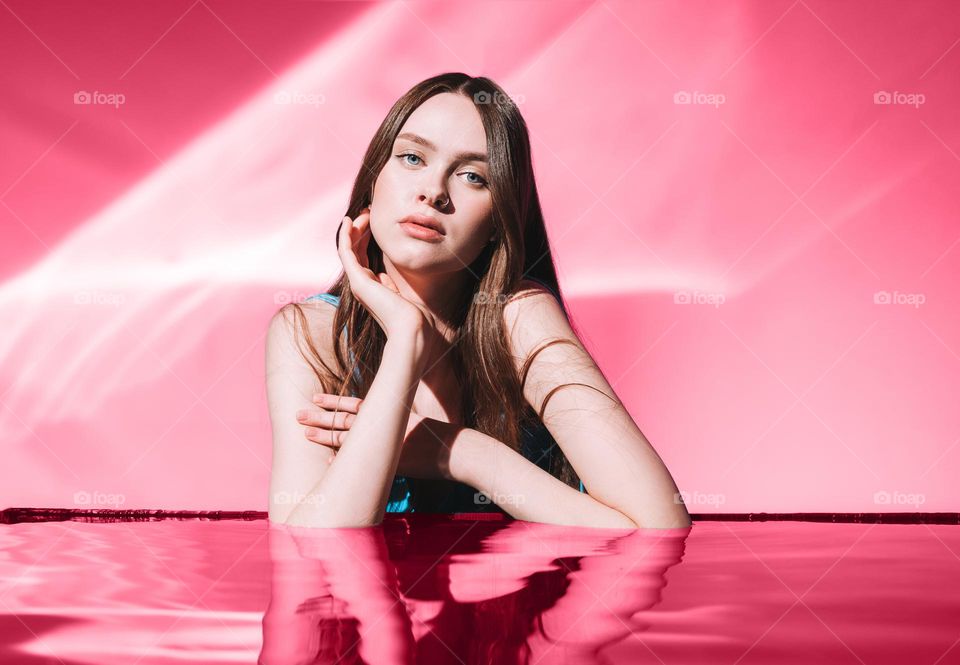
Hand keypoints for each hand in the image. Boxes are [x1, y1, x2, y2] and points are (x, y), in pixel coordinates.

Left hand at [297, 393, 456, 478]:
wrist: (457, 451)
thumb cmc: (442, 438)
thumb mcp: (418, 422)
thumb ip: (400, 422)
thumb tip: (390, 422)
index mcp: (389, 414)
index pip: (354, 406)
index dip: (334, 402)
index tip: (315, 397)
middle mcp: (383, 427)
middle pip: (345, 420)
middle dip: (320, 416)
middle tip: (298, 413)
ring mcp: (384, 444)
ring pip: (348, 438)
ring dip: (325, 435)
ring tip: (304, 432)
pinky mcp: (388, 463)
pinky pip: (361, 462)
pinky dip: (344, 460)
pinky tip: (326, 461)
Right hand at [337, 208, 434, 342]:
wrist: (411, 330)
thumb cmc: (413, 316)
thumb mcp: (402, 294)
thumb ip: (390, 284)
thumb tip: (385, 275)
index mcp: (372, 287)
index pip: (363, 256)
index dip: (366, 237)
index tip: (374, 221)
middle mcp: (362, 284)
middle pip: (355, 250)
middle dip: (360, 230)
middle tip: (368, 212)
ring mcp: (358, 282)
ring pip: (349, 249)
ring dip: (353, 229)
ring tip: (362, 213)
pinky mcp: (359, 281)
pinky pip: (347, 253)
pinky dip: (346, 236)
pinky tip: (349, 221)